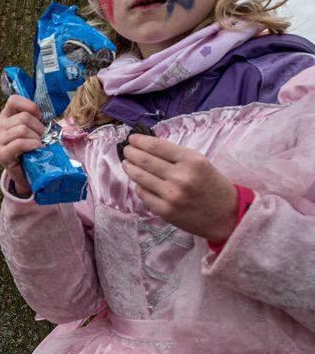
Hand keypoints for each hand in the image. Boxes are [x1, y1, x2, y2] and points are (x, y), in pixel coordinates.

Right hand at [0, 95, 44, 196]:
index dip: (31, 107)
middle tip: (44, 138)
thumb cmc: (33, 149)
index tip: (40, 118)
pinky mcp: (1, 154)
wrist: (29, 174)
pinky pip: (19, 143)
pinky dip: (32, 145)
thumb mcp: (35, 130)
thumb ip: (36, 119)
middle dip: (39, 127)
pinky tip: (37, 149)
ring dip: (37, 138)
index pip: (13, 100)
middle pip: (23, 117)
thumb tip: (47, 114)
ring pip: (22, 129)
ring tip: (40, 145)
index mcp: (5, 117)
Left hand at [121, 134, 237, 242]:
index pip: (156, 146)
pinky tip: (140, 183)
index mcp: (191, 160)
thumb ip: (176, 155)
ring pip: (140, 177)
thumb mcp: (200, 163)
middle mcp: (181, 177)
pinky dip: (139, 186)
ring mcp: (171, 195)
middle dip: (131, 153)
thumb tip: (147, 146)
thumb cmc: (212, 185)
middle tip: (126, 150)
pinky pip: (143, 194)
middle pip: (144, 160)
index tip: (131, 138)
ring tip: (127, 163)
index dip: (139, 141)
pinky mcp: (165, 211)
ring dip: (129, 168)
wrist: (227, 215)